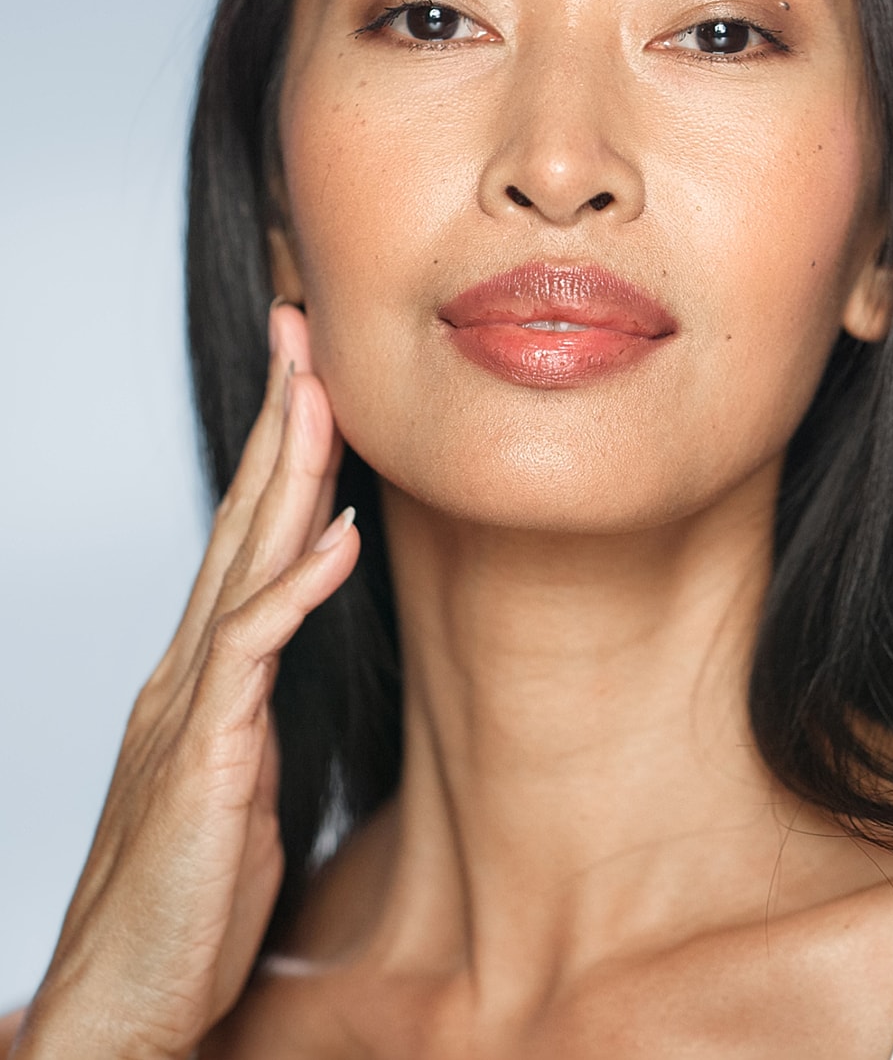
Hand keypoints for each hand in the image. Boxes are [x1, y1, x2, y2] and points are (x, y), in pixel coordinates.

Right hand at [13, 304, 359, 1058]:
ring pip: (243, 557)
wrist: (123, 1003)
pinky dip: (295, 585)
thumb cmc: (188, 902)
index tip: (313, 379)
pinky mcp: (205, 753)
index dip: (282, 454)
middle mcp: (189, 668)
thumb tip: (287, 647)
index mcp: (203, 670)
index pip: (247, 535)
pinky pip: (252, 648)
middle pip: (242, 518)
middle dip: (280, 419)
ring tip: (320, 388)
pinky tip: (337, 534)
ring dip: (287, 469)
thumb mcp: (241, 779)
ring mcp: (191, 704)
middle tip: (303, 332)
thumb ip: (258, 704)